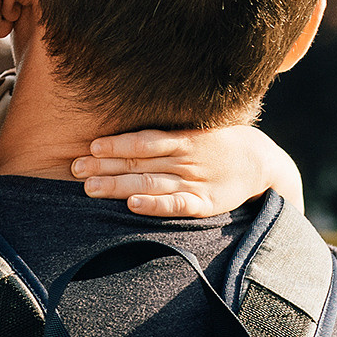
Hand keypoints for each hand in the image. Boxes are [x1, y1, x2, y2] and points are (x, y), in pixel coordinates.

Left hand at [72, 125, 304, 217]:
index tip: (89, 147)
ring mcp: (194, 181)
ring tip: (90, 188)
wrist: (262, 161)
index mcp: (181, 138)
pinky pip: (175, 205)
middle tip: (74, 169)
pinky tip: (133, 206)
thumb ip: (162, 135)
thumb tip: (122, 135)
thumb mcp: (194, 131)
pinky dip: (154, 205)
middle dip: (104, 165)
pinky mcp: (203, 203)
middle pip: (138, 162)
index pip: (142, 140)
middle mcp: (185, 158)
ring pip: (149, 182)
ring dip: (118, 185)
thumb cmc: (216, 145)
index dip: (115, 144)